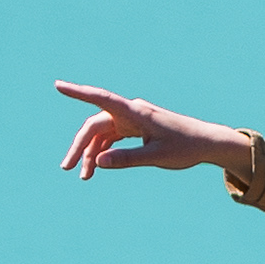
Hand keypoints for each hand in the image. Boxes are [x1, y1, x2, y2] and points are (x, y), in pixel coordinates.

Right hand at [55, 81, 245, 177]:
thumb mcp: (156, 157)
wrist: (206, 143)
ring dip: (90, 153)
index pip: (102, 99)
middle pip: (95, 125)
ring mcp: (132, 120)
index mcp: (136, 113)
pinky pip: (112, 137)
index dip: (78, 93)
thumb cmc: (185, 147)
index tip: (58, 85)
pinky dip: (103, 151)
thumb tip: (98, 162)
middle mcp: (131, 113)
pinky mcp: (135, 128)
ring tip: (84, 177)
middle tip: (67, 168)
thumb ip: (127, 159)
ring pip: (102, 134)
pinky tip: (96, 167)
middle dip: (79, 146)